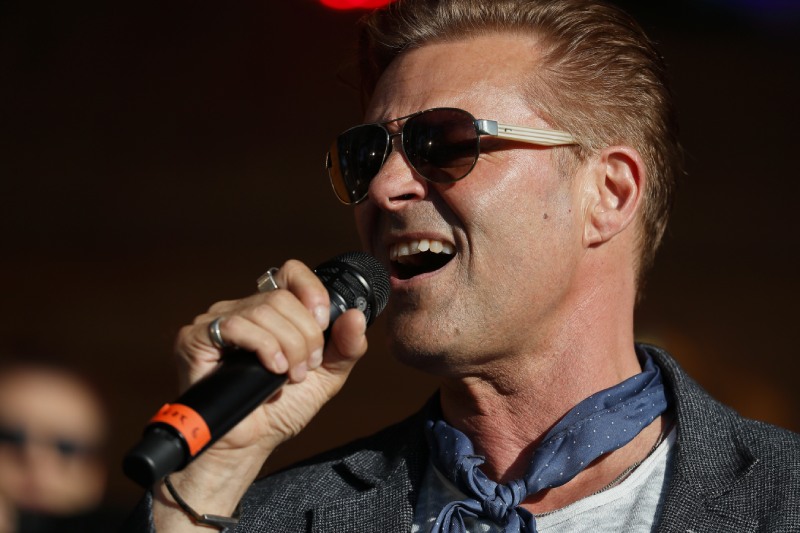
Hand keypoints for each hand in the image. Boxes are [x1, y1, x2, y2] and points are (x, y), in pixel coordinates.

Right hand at [154, 259, 368, 530]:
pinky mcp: (195, 338)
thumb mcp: (326, 376)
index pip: (289, 272)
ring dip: (288, 347)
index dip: (312, 292)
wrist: (249, 445)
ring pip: (264, 310)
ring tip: (289, 376)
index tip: (323, 323)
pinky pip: (237, 325)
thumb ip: (346, 347)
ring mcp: (216, 321)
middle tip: (305, 368)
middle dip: (305, 336)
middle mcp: (241, 309)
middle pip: (282, 298)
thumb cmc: (281, 410)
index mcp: (270, 312)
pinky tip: (272, 370)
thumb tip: (357, 315)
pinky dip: (264, 347)